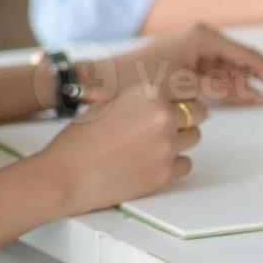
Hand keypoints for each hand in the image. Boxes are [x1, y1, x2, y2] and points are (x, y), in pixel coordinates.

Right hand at [36, 92, 206, 215]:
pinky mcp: (165, 173)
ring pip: (194, 137)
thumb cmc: (81, 138)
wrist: (64, 175)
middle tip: (168, 125)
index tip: (183, 102)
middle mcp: (163, 116)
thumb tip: (169, 98)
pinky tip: (150, 163)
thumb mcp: (110, 103)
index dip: (185, 95)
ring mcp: (166, 146)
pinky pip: (186, 164)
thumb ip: (142, 99)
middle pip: (198, 112)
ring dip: (180, 140)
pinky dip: (173, 164)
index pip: (189, 86)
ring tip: (151, 145)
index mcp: (149, 93)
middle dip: (187, 116)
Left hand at [79, 23, 262, 106]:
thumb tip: (252, 94)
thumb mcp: (180, 85)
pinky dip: (234, 92)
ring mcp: (194, 56)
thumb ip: (218, 89)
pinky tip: (249, 102)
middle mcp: (201, 42)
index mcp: (202, 36)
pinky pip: (219, 82)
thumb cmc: (134, 78)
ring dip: (254, 87)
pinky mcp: (186, 71)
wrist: (95, 83)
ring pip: (234, 74)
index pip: (250, 57)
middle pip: (247, 63)